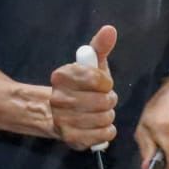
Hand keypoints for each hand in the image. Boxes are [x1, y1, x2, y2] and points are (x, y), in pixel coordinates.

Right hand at [49, 26, 117, 149]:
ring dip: (108, 116)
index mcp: (61, 76)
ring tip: (100, 113)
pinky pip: (103, 135)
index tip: (101, 84)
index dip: (105, 83)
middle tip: (103, 100)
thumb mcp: (90, 64)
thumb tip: (110, 30)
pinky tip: (100, 126)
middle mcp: (58, 98)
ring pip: (105, 118)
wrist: (58, 113)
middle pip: (103, 100)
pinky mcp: (70, 139)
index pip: (97, 79)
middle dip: (109, 100)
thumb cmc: (81, 86)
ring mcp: (62, 120)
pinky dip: (107, 131)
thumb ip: (100, 46)